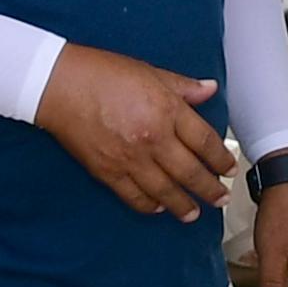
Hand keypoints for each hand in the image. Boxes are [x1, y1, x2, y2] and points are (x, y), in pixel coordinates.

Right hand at [35, 45, 236, 220]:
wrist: (58, 85)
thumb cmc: (102, 73)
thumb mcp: (150, 72)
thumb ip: (183, 87)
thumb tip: (210, 90)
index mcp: (167, 110)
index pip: (205, 142)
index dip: (221, 159)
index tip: (229, 169)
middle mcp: (153, 138)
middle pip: (190, 172)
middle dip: (209, 189)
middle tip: (221, 199)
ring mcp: (130, 158)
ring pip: (165, 191)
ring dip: (182, 205)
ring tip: (193, 214)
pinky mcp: (107, 171)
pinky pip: (134, 196)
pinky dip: (149, 205)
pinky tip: (158, 208)